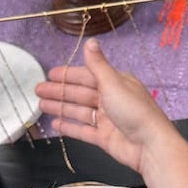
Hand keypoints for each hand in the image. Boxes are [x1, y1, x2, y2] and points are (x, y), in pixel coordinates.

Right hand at [34, 38, 176, 176]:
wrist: (149, 145)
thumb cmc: (134, 111)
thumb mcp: (113, 83)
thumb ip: (97, 64)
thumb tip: (90, 41)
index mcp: (116, 84)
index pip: (87, 76)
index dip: (69, 75)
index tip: (50, 74)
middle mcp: (112, 100)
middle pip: (81, 94)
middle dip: (59, 91)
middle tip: (38, 90)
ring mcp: (108, 120)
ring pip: (79, 111)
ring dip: (60, 107)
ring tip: (41, 105)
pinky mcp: (105, 138)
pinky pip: (83, 130)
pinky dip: (69, 127)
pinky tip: (55, 123)